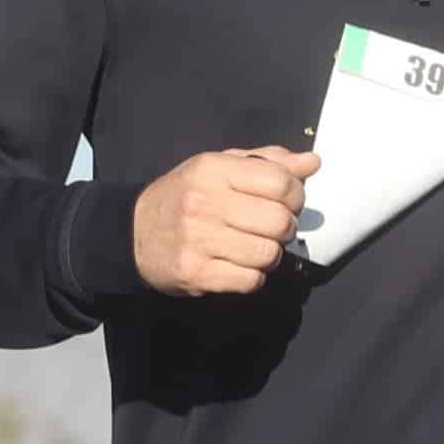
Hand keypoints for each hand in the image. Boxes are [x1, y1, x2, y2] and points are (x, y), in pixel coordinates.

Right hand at [132, 145, 317, 295]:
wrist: (131, 232)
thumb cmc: (185, 196)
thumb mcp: (220, 167)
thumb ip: (268, 163)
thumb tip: (312, 163)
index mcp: (213, 170)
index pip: (281, 183)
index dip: (295, 195)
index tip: (286, 202)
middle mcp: (204, 202)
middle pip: (280, 222)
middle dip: (284, 228)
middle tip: (269, 228)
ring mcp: (198, 239)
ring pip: (269, 254)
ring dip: (269, 255)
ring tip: (252, 247)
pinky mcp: (196, 273)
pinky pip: (251, 281)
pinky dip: (253, 277)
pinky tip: (237, 265)